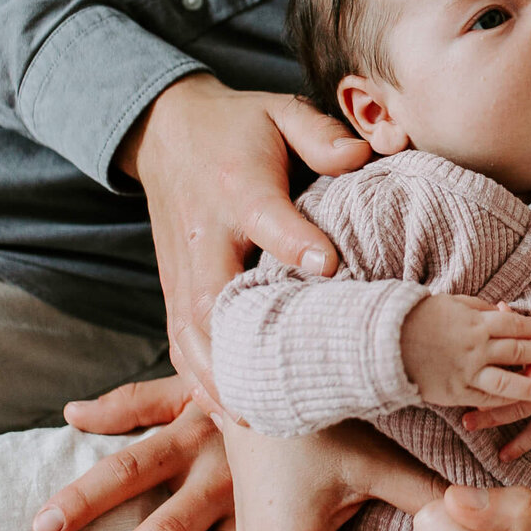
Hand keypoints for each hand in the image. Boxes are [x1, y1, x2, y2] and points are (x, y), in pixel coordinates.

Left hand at [32, 375, 236, 530]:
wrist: (312, 393)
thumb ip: (130, 403)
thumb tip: (72, 413)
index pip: (127, 471)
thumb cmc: (240, 393)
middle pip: (164, 529)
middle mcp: (221, 476)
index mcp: (191, 436)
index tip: (45, 526)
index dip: (84, 499)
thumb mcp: (187, 387)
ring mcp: (253, 508)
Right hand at [118, 73, 370, 407]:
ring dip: (218, 377)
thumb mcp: (280, 111)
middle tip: (288, 383)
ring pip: (191, 331)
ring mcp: (183, 265)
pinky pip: (179, 340)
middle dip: (244, 342)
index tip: (331, 267)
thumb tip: (363, 153)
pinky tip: (229, 414)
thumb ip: (321, 134)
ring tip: (257, 420)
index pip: (266, 220)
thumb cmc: (241, 126)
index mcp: (239, 186)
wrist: (167, 130)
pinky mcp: (173, 287)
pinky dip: (198, 380)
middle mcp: (206, 233)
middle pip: (213, 294)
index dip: (295, 243)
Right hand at [399, 295, 530, 409]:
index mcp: (475, 322)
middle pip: (518, 351)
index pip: (514, 325)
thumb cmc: (417, 317)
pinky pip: (486, 399)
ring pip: (508, 381)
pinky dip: (504, 401)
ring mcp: (466, 371)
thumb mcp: (451, 303)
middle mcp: (475, 348)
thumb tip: (500, 310)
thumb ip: (478, 308)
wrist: (385, 342)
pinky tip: (517, 403)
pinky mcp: (455, 391)